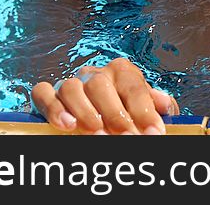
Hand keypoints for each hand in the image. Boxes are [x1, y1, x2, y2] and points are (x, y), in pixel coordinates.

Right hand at [32, 58, 179, 134]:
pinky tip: (67, 125)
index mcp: (121, 71)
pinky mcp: (49, 95)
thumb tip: (165, 105)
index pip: (133, 86)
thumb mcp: (142, 105)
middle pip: (101, 85)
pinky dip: (54, 108)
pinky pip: (44, 93)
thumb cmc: (122, 107)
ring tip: (97, 134)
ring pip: (71, 88)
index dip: (145, 110)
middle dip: (115, 114)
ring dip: (85, 112)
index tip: (154, 133)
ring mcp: (71, 83)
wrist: (97, 109)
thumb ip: (156, 104)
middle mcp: (95, 74)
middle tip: (127, 138)